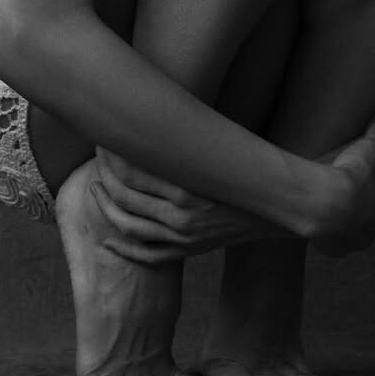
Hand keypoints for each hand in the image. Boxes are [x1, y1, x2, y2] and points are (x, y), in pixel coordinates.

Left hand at [88, 147, 282, 264]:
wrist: (279, 210)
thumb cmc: (248, 170)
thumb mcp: (217, 152)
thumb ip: (184, 143)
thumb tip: (152, 120)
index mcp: (187, 187)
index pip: (132, 172)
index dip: (112, 156)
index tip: (104, 138)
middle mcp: (182, 215)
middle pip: (124, 197)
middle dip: (104, 176)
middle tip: (96, 157)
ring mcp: (184, 237)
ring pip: (128, 226)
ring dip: (106, 207)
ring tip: (95, 188)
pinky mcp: (189, 251)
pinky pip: (147, 256)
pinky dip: (123, 249)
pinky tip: (107, 239)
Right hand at [311, 116, 374, 255]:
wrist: (325, 204)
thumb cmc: (352, 174)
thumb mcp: (369, 148)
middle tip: (358, 193)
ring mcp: (363, 240)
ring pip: (363, 234)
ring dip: (354, 223)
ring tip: (337, 206)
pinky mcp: (341, 250)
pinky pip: (340, 244)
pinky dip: (333, 235)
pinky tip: (323, 220)